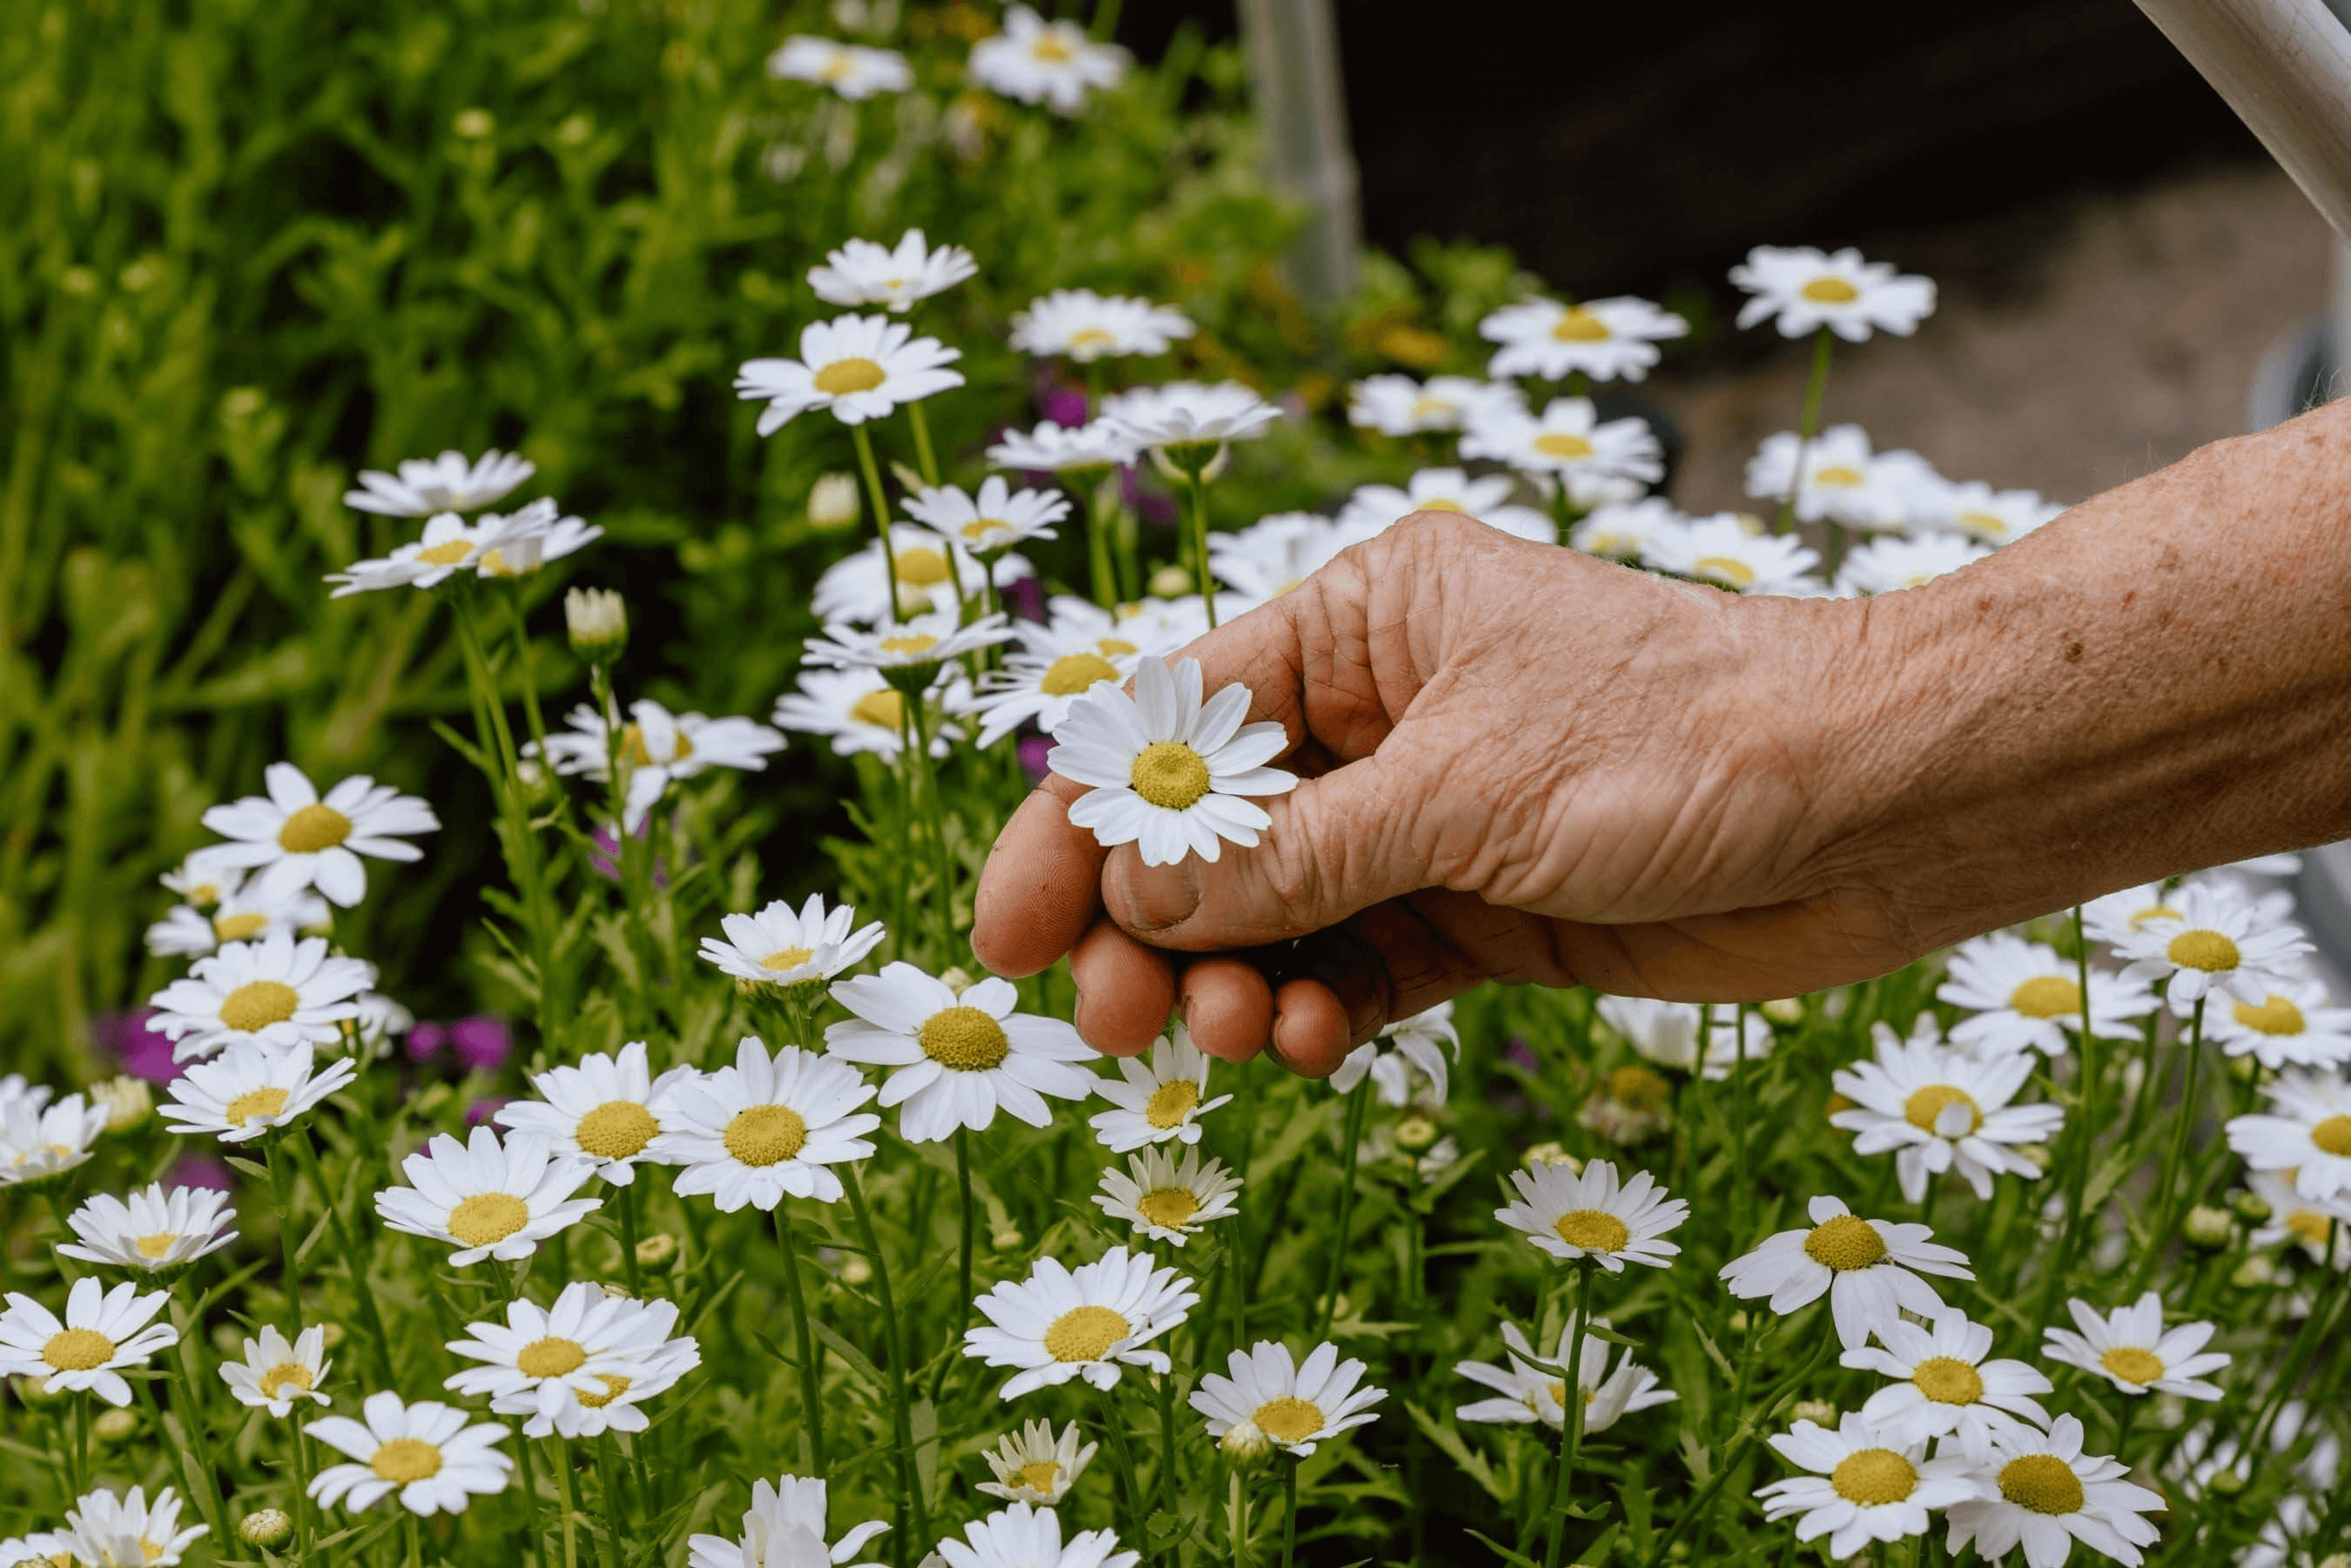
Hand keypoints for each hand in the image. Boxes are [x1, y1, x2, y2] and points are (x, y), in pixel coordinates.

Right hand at [972, 510, 1919, 1074]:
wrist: (1877, 808)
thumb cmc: (1683, 739)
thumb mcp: (1461, 790)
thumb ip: (1292, 854)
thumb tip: (1135, 897)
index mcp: (1361, 623)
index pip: (1172, 725)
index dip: (1077, 829)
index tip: (1008, 936)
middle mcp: (1381, 715)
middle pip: (1210, 831)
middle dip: (1153, 929)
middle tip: (1121, 1025)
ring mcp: (1430, 816)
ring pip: (1277, 913)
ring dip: (1239, 982)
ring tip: (1246, 1039)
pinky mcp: (1481, 906)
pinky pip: (1359, 962)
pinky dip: (1324, 1007)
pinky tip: (1318, 1041)